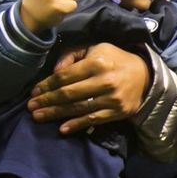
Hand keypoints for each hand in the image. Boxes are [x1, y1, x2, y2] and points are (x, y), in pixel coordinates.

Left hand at [29, 44, 150, 132]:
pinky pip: (93, 120)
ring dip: (56, 113)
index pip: (65, 76)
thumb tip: (55, 71)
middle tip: (31, 107)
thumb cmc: (114, 60)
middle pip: (69, 93)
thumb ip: (73, 55)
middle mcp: (104, 81)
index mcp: (97, 63)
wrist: (145, 76)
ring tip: (39, 116)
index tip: (34, 92)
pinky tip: (62, 129)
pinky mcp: (118, 112)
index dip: (47, 85)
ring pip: (78, 108)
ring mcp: (112, 99)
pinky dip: (77, 125)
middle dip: (47, 101)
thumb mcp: (95, 49)